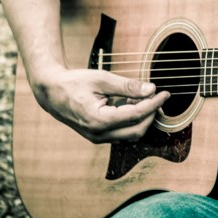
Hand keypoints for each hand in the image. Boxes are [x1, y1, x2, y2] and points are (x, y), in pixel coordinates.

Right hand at [30, 66, 170, 143]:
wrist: (52, 93)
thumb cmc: (74, 83)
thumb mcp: (101, 79)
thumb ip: (127, 86)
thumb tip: (150, 90)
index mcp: (98, 120)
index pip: (135, 115)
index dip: (153, 104)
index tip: (165, 93)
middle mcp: (98, 134)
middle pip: (136, 130)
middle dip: (151, 114)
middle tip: (157, 96)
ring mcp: (97, 138)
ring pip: (130, 135)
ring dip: (142, 119)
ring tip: (144, 98)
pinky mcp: (98, 136)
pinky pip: (121, 133)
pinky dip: (132, 121)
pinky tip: (132, 104)